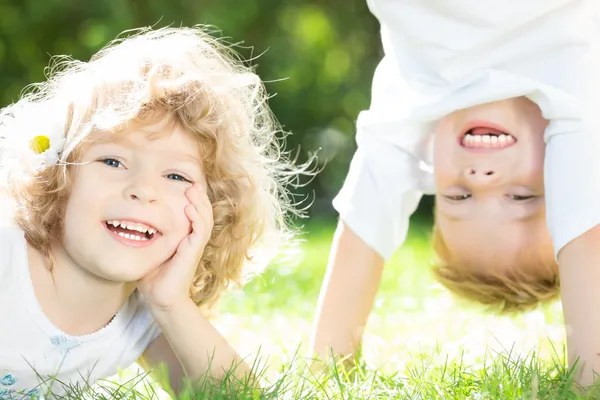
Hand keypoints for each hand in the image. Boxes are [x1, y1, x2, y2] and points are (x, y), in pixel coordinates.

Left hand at [137, 183, 212, 309]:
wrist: (160, 299)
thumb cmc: (152, 277)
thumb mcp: (148, 250)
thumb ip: (144, 236)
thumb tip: (127, 221)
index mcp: (185, 239)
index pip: (194, 214)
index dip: (193, 200)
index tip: (186, 185)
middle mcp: (192, 241)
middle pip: (203, 213)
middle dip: (199, 197)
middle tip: (192, 183)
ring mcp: (194, 247)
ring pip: (205, 220)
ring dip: (200, 204)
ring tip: (193, 190)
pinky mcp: (192, 253)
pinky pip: (199, 232)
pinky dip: (196, 219)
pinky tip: (190, 209)